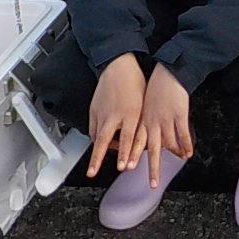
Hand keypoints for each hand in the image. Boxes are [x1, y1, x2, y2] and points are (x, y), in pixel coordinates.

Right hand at [87, 54, 145, 177]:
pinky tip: (98, 143)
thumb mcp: (144, 104)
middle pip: (103, 141)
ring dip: (96, 151)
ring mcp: (101, 112)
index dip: (125, 153)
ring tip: (95, 164)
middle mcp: (114, 114)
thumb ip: (142, 123)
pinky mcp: (93, 109)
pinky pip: (92, 128)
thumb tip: (147, 138)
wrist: (119, 65)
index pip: (127, 138)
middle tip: (92, 173)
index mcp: (131, 113)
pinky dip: (95, 138)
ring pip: (96, 136)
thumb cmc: (135, 82)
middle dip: (97, 159)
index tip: (124, 167)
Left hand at [137, 64, 193, 187]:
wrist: (168, 72)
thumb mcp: (145, 104)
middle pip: (151, 150)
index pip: (135, 142)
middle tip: (152, 183)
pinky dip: (186, 145)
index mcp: (143, 120)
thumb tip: (149, 135)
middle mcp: (152, 123)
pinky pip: (182, 134)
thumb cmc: (156, 87)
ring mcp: (166, 119)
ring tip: (179, 160)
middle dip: (151, 168)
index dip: (133, 156)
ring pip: (168, 144)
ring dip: (174, 154)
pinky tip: (188, 152)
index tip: (128, 168)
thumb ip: (146, 121)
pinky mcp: (179, 114)